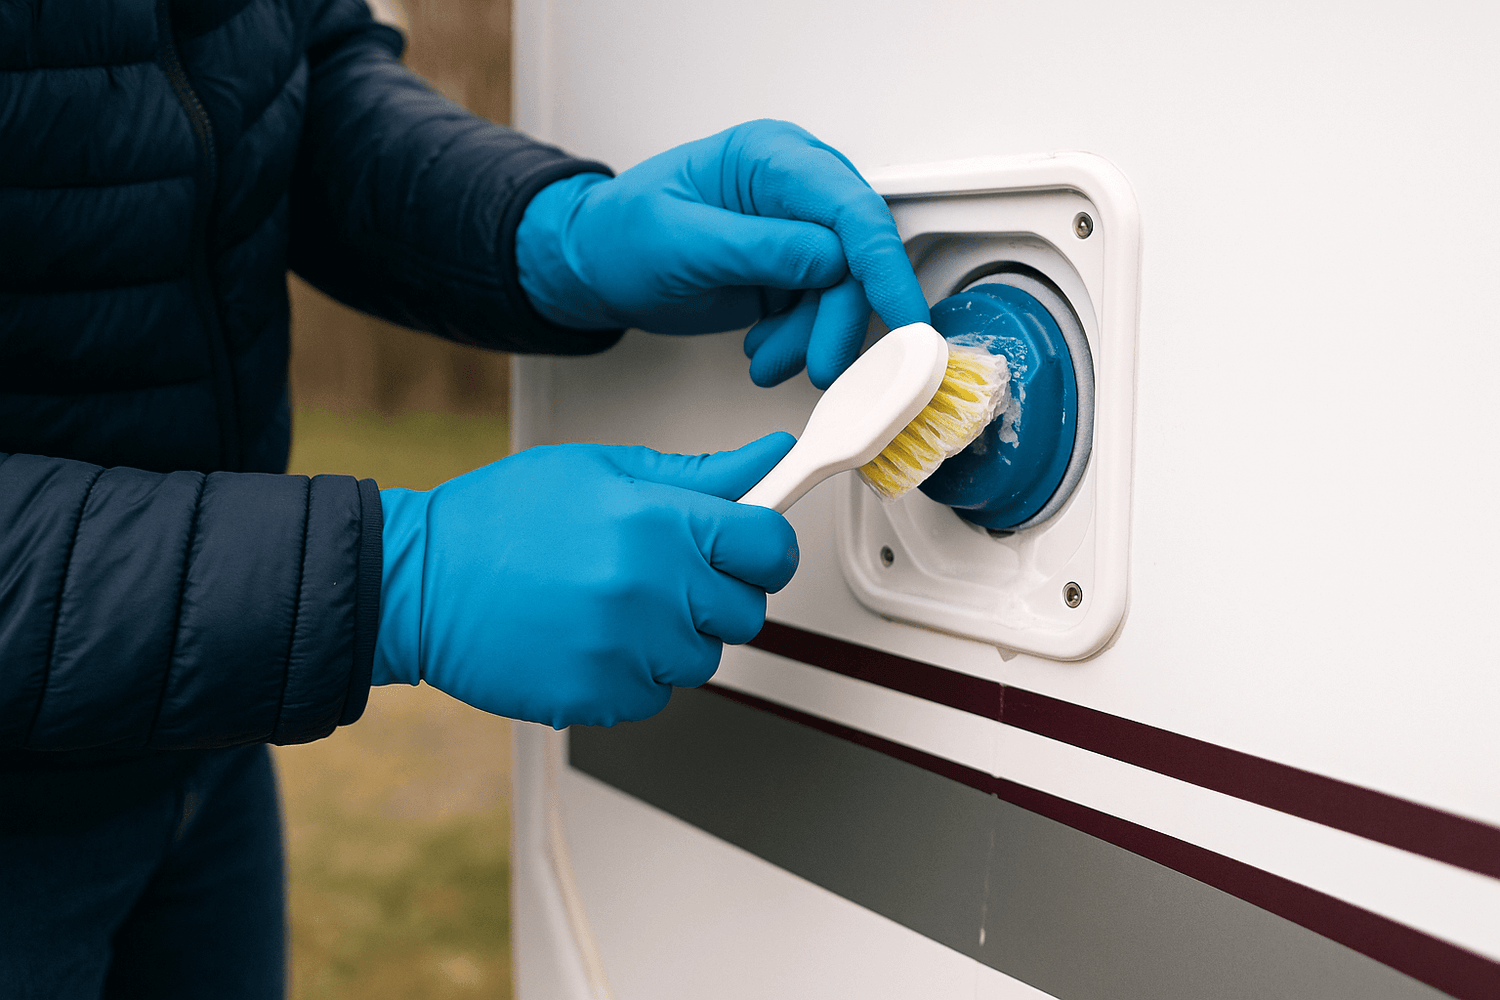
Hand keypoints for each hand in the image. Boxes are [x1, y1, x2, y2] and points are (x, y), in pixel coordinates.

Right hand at [372, 434, 798, 727]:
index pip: (770, 546)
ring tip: (612, 605)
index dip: (766, 547)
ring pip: (702, 658)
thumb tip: (767, 458)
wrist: (418, 582)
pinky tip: (590, 639)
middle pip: (746, 611)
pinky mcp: (600, 696)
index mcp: (656, 522)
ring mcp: (627, 649)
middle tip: (661, 574)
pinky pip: (656, 695)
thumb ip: (696, 474)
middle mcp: (650, 588)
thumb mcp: (600, 469)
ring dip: (673, 637)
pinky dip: (633, 674)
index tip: (749, 548)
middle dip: (715, 594)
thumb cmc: (499, 520)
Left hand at [515, 119, 928, 388]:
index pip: (849, 208)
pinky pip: (820, 313)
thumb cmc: (619, 236)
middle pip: (856, 257)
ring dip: (813, 339)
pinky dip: (798, 343)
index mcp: (770, 158)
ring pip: (842, 294)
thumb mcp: (680, 241)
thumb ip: (757, 248)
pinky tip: (763, 351)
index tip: (905, 319)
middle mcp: (794, 189)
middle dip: (840, 320)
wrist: (595, 266)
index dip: (882, 266)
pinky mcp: (791, 271)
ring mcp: (796, 232)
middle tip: (821, 365)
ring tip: (766, 361)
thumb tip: (827, 259)